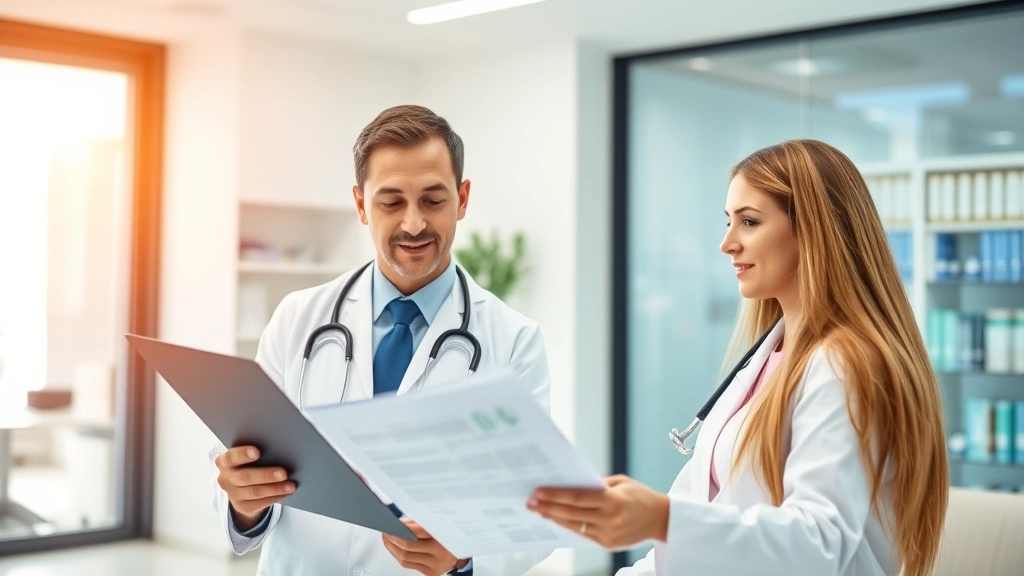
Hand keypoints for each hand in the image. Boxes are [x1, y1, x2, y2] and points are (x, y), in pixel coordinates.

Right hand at [214, 445, 294, 531]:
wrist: (241, 486)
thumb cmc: (248, 464)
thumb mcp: (246, 456)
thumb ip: (255, 452)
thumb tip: (279, 447)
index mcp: (224, 461)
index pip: (230, 457)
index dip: (242, 454)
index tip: (257, 451)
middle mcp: (225, 478)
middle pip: (245, 477)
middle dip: (266, 475)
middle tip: (284, 473)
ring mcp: (232, 494)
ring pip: (255, 492)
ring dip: (275, 489)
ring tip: (290, 486)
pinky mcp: (242, 507)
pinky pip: (260, 503)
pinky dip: (275, 497)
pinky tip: (286, 492)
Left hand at [381, 519, 468, 575]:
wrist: (460, 552)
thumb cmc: (447, 535)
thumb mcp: (438, 524)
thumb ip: (419, 523)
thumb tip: (399, 523)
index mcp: (443, 534)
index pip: (417, 531)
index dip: (401, 528)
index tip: (392, 524)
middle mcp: (440, 551)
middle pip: (408, 546)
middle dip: (393, 539)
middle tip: (386, 532)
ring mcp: (435, 564)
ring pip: (405, 558)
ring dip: (392, 548)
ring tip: (387, 539)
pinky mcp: (431, 573)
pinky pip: (408, 565)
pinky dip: (398, 556)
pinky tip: (394, 549)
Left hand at [527, 474, 669, 549]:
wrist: (662, 520)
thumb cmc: (640, 496)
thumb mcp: (621, 482)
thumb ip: (597, 485)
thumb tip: (570, 484)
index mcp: (613, 500)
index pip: (577, 497)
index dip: (555, 495)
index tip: (538, 491)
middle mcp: (610, 519)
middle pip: (571, 513)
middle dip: (548, 506)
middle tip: (530, 501)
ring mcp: (609, 534)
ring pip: (574, 526)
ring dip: (554, 517)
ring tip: (538, 510)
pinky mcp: (608, 544)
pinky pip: (583, 534)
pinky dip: (569, 526)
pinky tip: (556, 519)